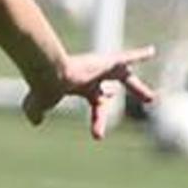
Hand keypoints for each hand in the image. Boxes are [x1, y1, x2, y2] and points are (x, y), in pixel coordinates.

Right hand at [23, 46, 157, 139]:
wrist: (48, 75)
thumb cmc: (42, 90)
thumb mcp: (36, 105)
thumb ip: (36, 112)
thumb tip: (36, 121)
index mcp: (79, 85)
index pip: (96, 102)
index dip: (98, 119)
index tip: (98, 136)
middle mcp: (91, 75)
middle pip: (113, 85)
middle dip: (128, 91)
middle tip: (148, 100)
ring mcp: (99, 67)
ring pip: (124, 74)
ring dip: (138, 88)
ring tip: (151, 99)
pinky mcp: (105, 61)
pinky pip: (126, 56)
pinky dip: (138, 54)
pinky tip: (152, 52)